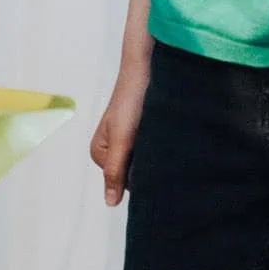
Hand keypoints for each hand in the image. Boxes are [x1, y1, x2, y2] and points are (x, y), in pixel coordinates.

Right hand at [89, 52, 150, 206]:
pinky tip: (169, 141)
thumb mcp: (122, 138)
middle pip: (134, 174)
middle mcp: (112, 149)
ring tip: (165, 142)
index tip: (154, 162)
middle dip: (150, 168)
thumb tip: (110, 204)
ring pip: (145, 163)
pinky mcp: (142, 132)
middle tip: (162, 151)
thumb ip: (115, 170)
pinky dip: (161, 149)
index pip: (124, 183)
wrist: (148, 66)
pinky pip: (152, 151)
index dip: (141, 177)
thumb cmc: (131, 98)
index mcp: (98, 152)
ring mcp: (127, 141)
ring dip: (157, 157)